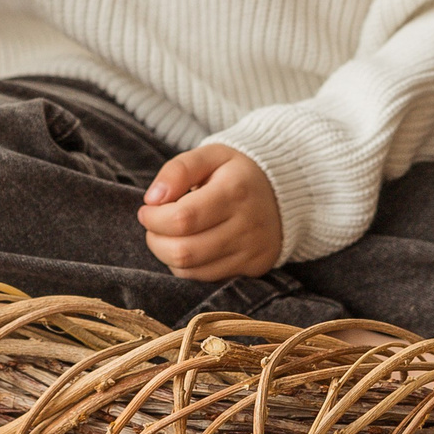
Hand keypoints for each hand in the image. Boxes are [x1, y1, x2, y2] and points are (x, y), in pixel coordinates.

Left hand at [137, 143, 282, 280]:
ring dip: (167, 254)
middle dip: (155, 240)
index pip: (182, 219)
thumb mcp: (210, 155)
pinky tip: (188, 245)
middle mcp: (247, 225)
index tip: (148, 208)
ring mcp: (252, 251)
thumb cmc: (237, 172)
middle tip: (154, 223)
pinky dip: (186, 266)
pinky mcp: (253, 268)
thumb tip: (152, 199)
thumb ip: (178, 170)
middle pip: (184, 251)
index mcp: (235, 191)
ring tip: (169, 233)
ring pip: (191, 270)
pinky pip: (206, 278)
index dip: (154, 218)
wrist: (286, 192)